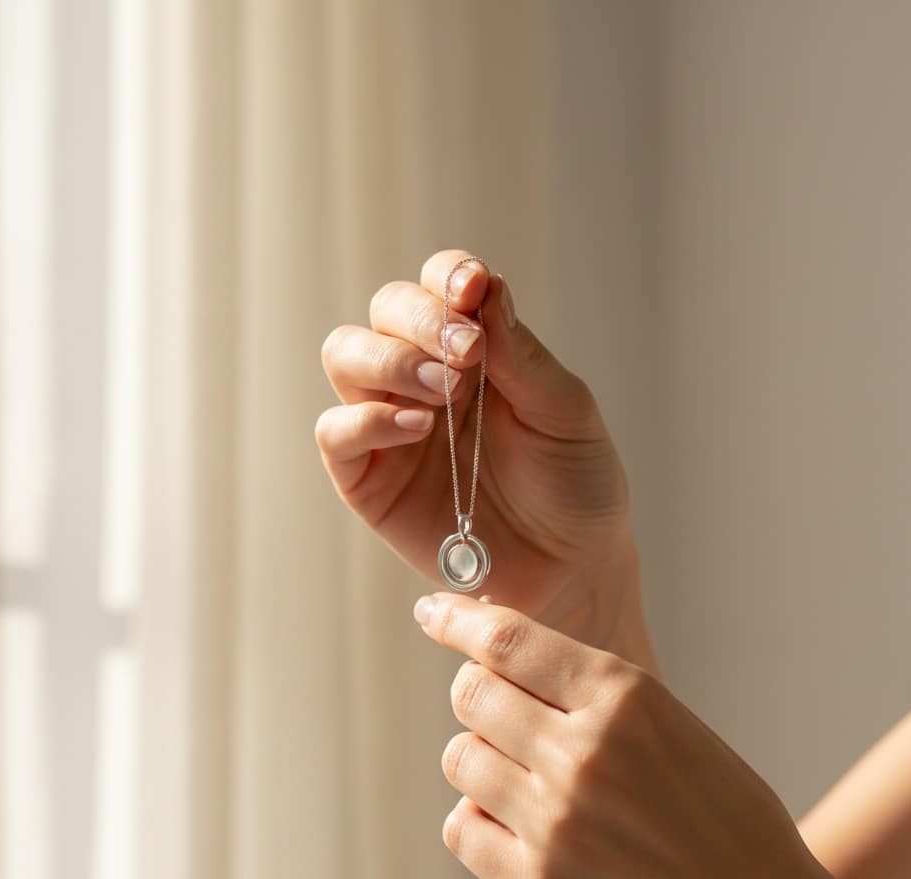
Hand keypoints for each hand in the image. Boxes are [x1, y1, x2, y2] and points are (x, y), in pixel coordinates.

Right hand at [315, 248, 636, 641]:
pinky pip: (336, 432)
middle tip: (465, 351)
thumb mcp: (564, 413)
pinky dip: (366, 419)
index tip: (472, 290)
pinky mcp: (366, 478)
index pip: (439, 285)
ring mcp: (389, 425)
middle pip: (385, 310)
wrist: (568, 570)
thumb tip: (484, 286)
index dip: (447, 277)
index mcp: (474, 351)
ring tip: (441, 393)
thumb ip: (521, 354)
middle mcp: (423, 377)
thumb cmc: (574, 486)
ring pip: (345, 356)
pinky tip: (416, 429)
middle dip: (418, 319)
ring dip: (389, 360)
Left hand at [413, 590, 910, 878]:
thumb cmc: (720, 814)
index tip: (433, 611)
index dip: (459, 620)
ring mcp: (555, 824)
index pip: (508, 640)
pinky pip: (461, 826)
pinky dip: (480, 817)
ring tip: (524, 776)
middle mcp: (582, 754)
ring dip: (480, 757)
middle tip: (495, 706)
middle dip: (474, 691)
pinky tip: (520, 824)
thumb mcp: (669, 722)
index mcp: (624, 698)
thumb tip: (494, 656)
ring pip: (460, 758)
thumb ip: (586, 689)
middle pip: (472, 694)